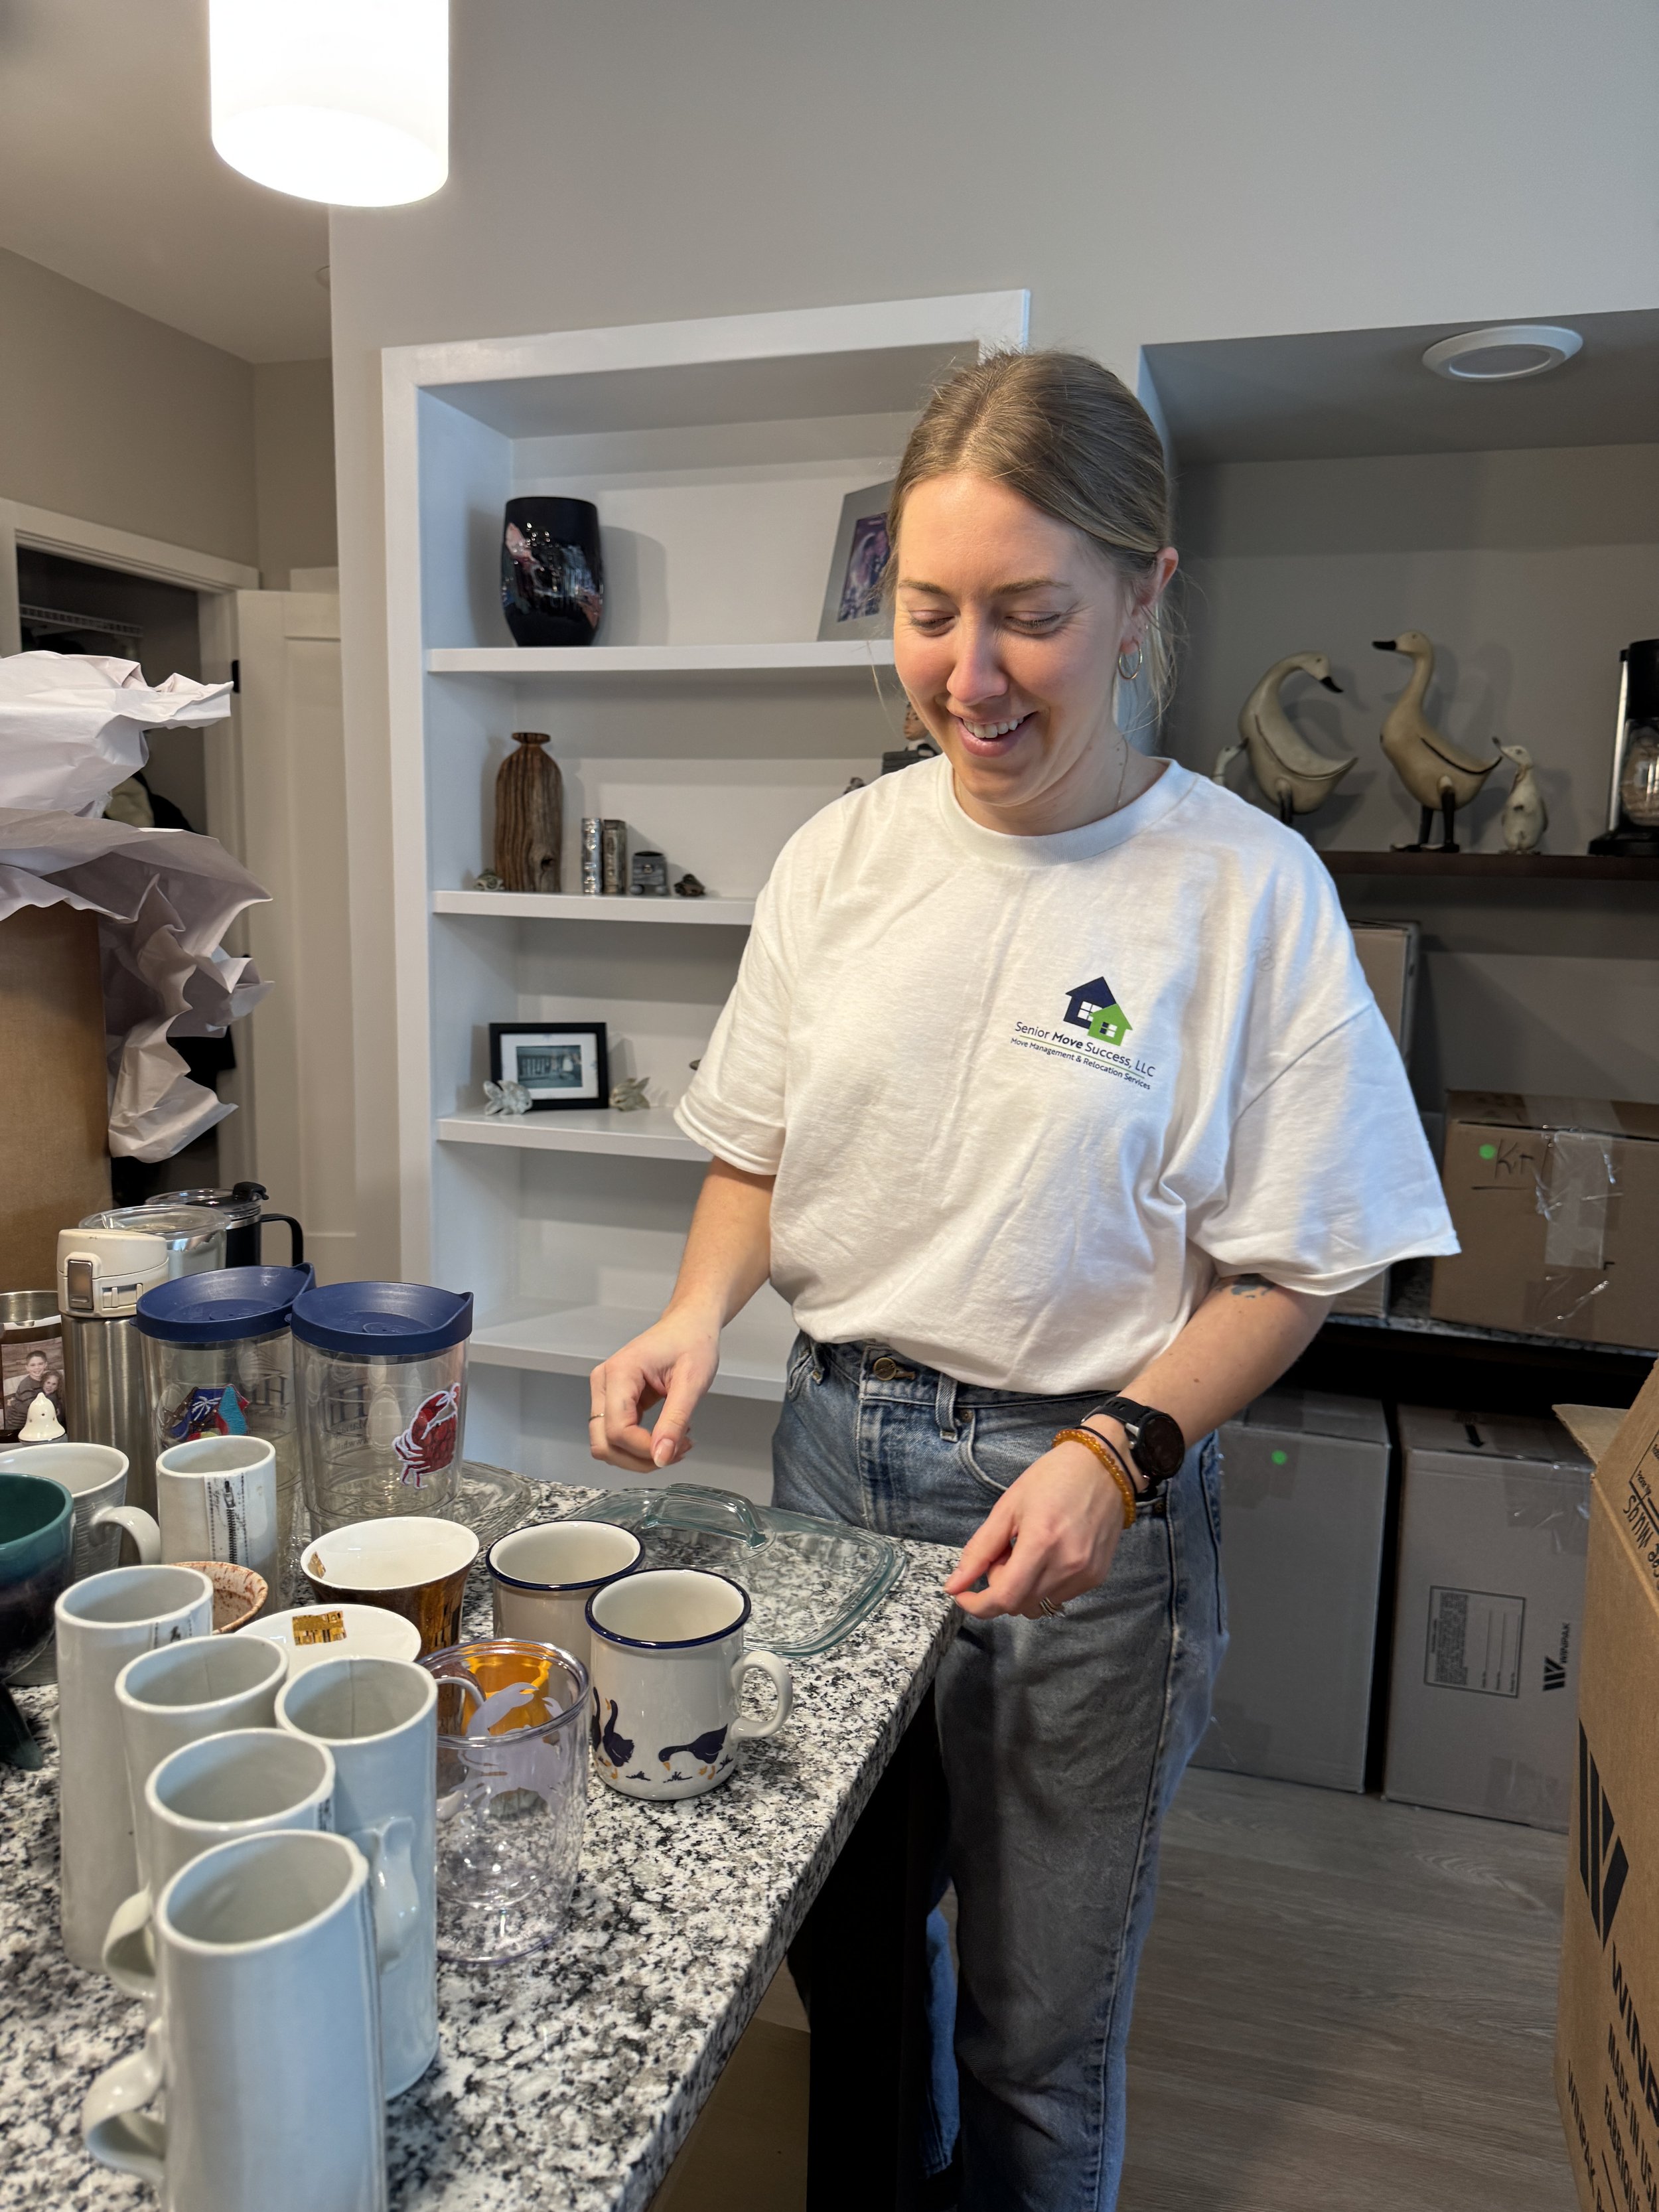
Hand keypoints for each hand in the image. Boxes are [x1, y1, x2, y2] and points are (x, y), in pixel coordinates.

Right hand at [589, 1308, 720, 1472]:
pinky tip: (666, 1435)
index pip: (617, 1430)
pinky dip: (639, 1446)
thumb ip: (674, 1422)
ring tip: (674, 1444)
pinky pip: (617, 1435)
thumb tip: (661, 1458)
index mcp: (620, 1372)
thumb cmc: (692, 1342)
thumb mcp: (692, 1382)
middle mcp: (604, 1382)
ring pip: (607, 1444)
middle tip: (675, 1451)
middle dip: (639, 1459)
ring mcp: (606, 1392)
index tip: (675, 1449)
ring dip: (638, 1456)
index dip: (644, 1449)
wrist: (690, 1324)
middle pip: (604, 1442)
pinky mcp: (614, 1400)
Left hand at [943, 1440, 1128, 1620]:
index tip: (962, 1595)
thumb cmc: (1053, 1478)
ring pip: (1039, 1604)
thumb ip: (979, 1550)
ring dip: (1022, 1588)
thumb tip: (953, 1586)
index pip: (1004, 1598)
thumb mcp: (1008, 1508)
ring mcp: (1085, 1574)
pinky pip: (1059, 1597)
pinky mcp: (1097, 1577)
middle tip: (1003, 1552)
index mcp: (1041, 1543)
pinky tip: (1046, 1556)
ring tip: (1026, 1552)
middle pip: (1019, 1604)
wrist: (1104, 1467)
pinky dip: (1043, 1585)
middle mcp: (1067, 1566)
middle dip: (999, 1586)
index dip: (978, 1605)